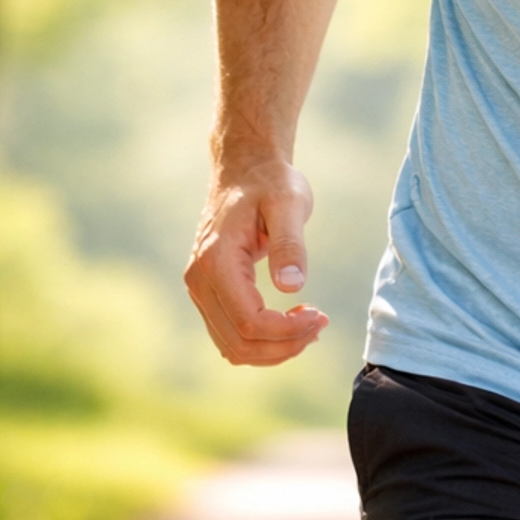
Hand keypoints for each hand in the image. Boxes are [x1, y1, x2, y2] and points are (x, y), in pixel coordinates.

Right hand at [185, 156, 328, 365]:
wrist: (245, 170)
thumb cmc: (270, 183)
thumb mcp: (289, 203)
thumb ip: (290, 243)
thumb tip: (292, 285)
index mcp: (216, 260)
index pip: (249, 321)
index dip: (286, 331)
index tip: (319, 316)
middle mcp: (199, 280)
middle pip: (240, 342)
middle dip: (285, 344)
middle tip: (320, 323)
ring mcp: (200, 289)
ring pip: (232, 346)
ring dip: (274, 349)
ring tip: (310, 326)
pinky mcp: (208, 293)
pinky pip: (230, 335)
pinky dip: (261, 342)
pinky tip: (290, 325)